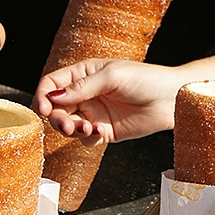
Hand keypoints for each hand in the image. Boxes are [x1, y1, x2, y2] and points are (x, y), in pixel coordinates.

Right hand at [34, 58, 181, 144]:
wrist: (171, 98)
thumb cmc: (146, 79)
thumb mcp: (112, 76)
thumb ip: (82, 87)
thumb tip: (54, 97)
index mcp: (84, 74)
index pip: (52, 84)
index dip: (43, 96)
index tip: (42, 108)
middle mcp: (85, 94)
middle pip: (56, 109)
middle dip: (57, 118)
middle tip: (67, 124)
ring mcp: (94, 114)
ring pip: (69, 126)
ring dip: (71, 130)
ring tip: (86, 129)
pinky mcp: (105, 131)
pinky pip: (86, 139)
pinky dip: (87, 139)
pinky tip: (99, 134)